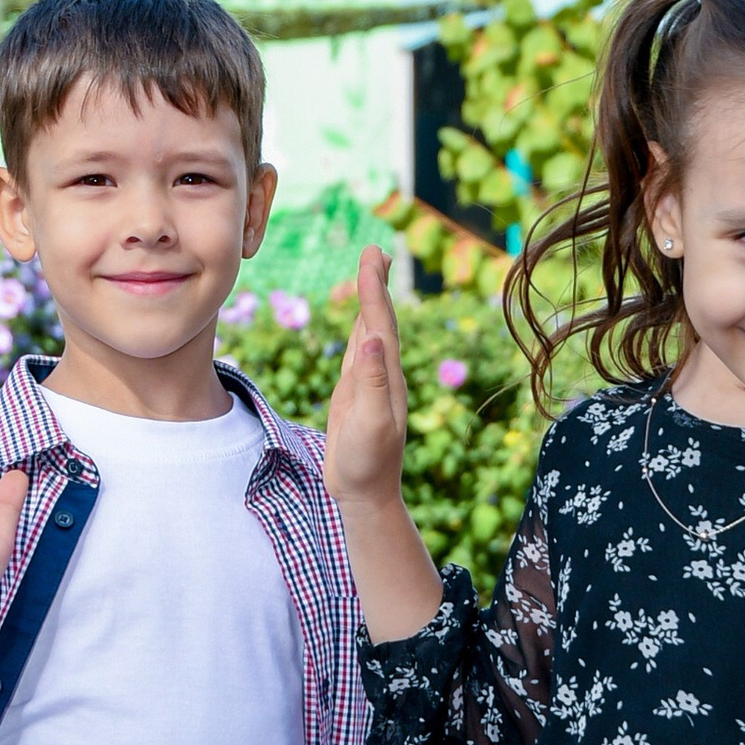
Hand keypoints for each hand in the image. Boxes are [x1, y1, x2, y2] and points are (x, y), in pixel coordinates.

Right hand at [322, 248, 409, 512]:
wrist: (365, 494)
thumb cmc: (368, 464)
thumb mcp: (371, 423)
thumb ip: (373, 383)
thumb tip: (374, 340)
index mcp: (388, 376)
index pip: (380, 323)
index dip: (375, 288)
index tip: (373, 255)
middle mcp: (383, 374)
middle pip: (379, 319)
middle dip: (375, 284)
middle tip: (374, 250)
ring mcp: (370, 383)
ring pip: (371, 332)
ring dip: (370, 302)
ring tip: (371, 274)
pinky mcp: (357, 394)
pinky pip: (360, 353)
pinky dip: (361, 330)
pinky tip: (364, 324)